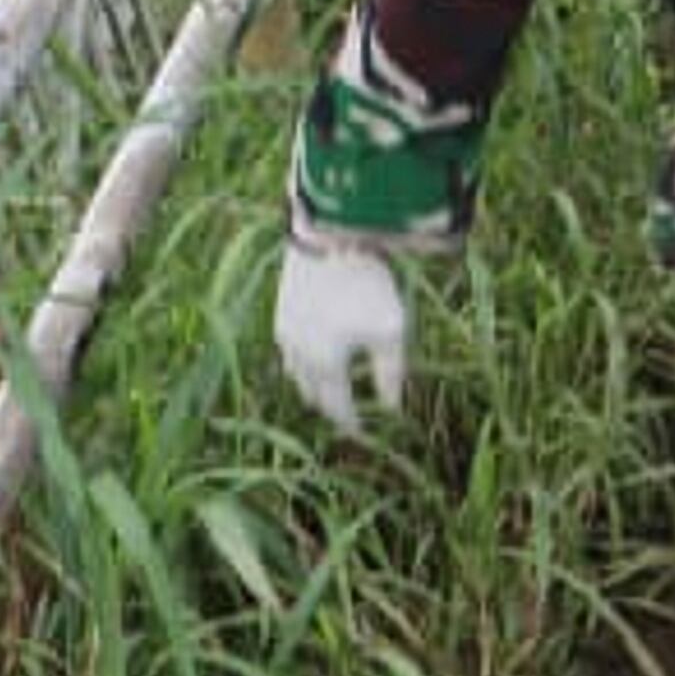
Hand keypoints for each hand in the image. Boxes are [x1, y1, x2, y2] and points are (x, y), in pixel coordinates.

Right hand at [275, 232, 409, 434]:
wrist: (328, 239)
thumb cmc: (365, 286)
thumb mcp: (390, 331)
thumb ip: (390, 373)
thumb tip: (393, 408)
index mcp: (324, 365)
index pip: (337, 408)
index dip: (351, 424)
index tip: (363, 436)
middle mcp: (298, 355)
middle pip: (313, 394)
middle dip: (331, 408)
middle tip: (347, 416)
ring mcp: (285, 332)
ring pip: (297, 374)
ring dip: (314, 386)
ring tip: (330, 390)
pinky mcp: (282, 310)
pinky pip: (290, 350)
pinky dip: (304, 362)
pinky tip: (314, 354)